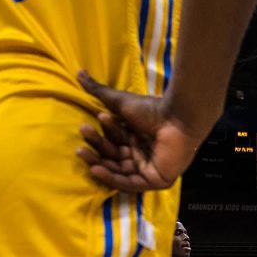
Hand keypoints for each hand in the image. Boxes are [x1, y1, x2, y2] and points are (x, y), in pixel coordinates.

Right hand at [76, 71, 204, 191]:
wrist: (176, 119)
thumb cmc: (152, 109)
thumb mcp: (120, 101)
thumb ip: (99, 91)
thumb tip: (79, 72)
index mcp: (136, 138)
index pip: (112, 142)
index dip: (99, 136)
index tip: (86, 126)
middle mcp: (143, 154)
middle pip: (114, 157)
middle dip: (96, 149)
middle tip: (81, 144)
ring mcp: (150, 169)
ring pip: (119, 171)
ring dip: (99, 164)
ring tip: (83, 154)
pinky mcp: (156, 180)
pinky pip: (131, 183)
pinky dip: (113, 178)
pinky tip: (96, 169)